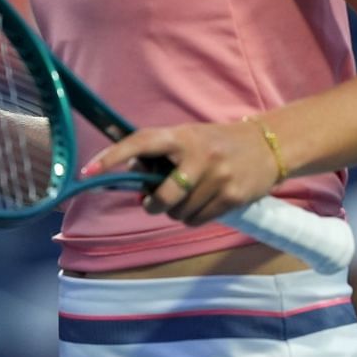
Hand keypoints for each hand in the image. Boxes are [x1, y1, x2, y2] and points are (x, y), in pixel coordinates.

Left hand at [80, 120, 280, 224]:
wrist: (268, 146)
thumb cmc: (217, 142)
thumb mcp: (188, 138)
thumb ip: (159, 153)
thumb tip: (130, 175)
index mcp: (181, 136)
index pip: (141, 142)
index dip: (113, 156)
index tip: (88, 170)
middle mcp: (199, 156)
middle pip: (162, 197)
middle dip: (153, 204)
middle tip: (154, 201)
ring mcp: (218, 178)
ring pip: (179, 213)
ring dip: (176, 212)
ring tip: (187, 197)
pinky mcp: (232, 197)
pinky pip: (198, 220)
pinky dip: (193, 217)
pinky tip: (202, 203)